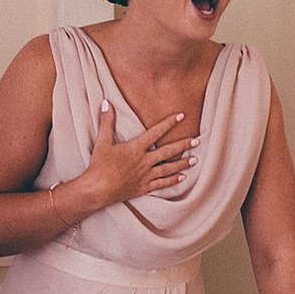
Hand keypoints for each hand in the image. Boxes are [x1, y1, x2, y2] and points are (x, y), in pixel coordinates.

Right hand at [74, 102, 195, 207]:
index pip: (156, 132)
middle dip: (183, 145)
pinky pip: (162, 184)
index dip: (169, 123)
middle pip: (168, 152)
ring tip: (195, 160)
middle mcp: (144, 162)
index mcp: (136, 148)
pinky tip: (182, 177)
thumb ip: (106, 122)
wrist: (98, 190)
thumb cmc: (99, 166)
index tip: (181, 116)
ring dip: (182, 164)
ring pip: (168, 169)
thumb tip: (107, 103)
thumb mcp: (102, 141)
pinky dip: (173, 180)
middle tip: (197, 141)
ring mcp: (146, 176)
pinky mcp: (144, 187)